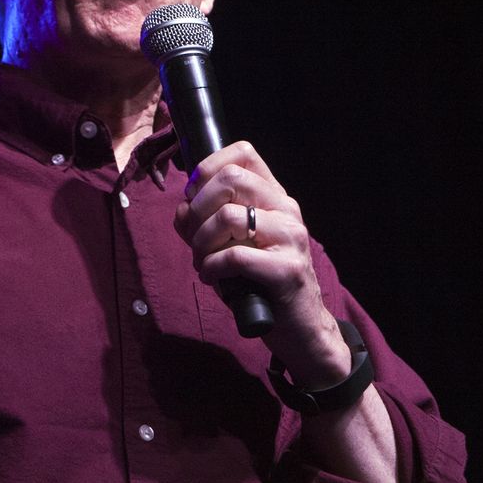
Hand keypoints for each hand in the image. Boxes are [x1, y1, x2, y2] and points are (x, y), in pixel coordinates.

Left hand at [174, 142, 351, 386]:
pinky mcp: (287, 269)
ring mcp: (290, 238)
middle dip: (198, 207)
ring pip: (228, 216)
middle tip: (195, 236)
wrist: (300, 328)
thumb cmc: (262, 286)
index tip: (194, 196)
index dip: (208, 167)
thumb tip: (181, 209)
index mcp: (276, 198)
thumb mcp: (233, 245)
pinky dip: (211, 267)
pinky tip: (212, 278)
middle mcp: (287, 210)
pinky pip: (234, 256)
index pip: (244, 153)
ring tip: (202, 261)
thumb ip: (206, 223)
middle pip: (231, 178)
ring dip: (202, 242)